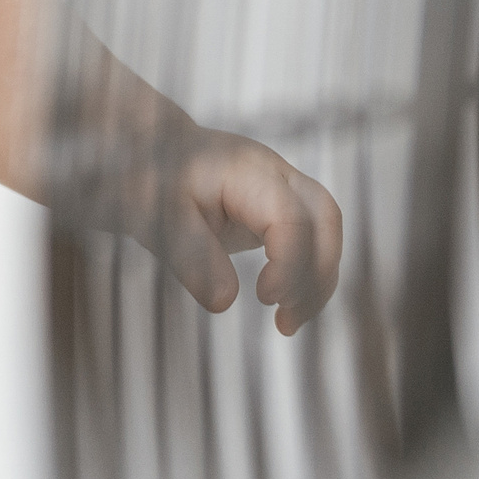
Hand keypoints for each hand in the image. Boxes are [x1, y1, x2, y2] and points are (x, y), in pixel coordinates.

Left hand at [149, 130, 343, 331]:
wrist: (153, 155)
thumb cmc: (155, 182)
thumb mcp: (160, 218)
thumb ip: (192, 256)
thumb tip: (224, 302)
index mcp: (245, 171)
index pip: (289, 216)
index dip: (289, 263)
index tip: (263, 298)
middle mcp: (274, 173)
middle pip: (325, 216)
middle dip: (317, 272)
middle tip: (285, 318)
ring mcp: (282, 188)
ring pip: (326, 230)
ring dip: (317, 281)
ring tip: (286, 324)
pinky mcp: (280, 208)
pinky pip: (313, 239)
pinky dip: (308, 277)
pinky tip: (287, 311)